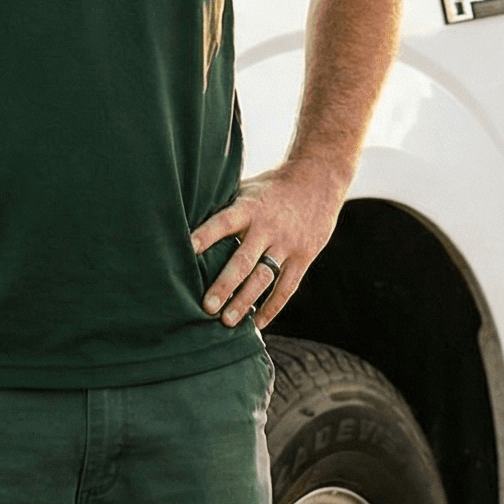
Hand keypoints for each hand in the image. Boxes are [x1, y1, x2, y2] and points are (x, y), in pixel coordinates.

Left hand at [190, 160, 346, 328]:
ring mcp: (287, 244)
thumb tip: (185, 222)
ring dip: (246, 301)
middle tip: (207, 306)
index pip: (224, 221)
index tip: (187, 249)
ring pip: (265, 277)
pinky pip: (287, 287)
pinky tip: (258, 323)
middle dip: (225, 284)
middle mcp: (268, 227)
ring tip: (228, 322)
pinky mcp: (304, 256)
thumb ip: (224, 208)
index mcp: (250, 207)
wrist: (319, 180)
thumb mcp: (247, 189)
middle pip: (244, 260)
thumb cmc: (271, 187)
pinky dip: (273, 306)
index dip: (206, 235)